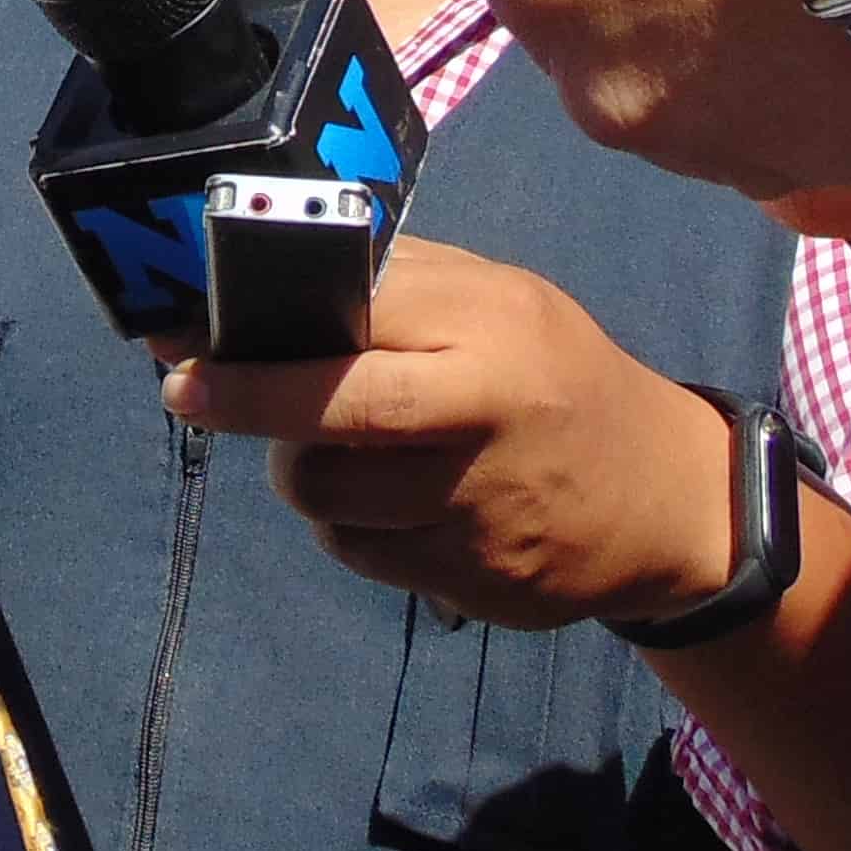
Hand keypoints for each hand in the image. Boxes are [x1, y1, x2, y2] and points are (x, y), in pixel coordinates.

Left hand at [169, 242, 742, 627]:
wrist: (669, 503)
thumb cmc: (558, 379)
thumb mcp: (504, 304)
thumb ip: (403, 288)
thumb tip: (269, 272)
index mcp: (489, 325)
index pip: (353, 308)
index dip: (258, 322)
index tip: (182, 329)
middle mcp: (485, 412)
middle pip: (330, 411)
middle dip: (242, 399)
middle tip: (186, 393)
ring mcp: (478, 505)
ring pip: (326, 492)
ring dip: (304, 472)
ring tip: (336, 449)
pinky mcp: (472, 578)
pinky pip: (359, 552)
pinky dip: (350, 528)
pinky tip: (389, 504)